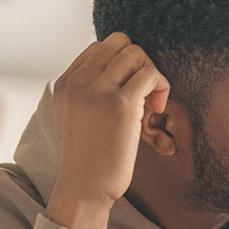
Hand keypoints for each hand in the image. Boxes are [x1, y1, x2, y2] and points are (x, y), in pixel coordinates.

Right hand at [47, 32, 169, 228]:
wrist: (85, 186)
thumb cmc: (89, 159)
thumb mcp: (77, 118)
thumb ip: (89, 94)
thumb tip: (118, 78)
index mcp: (66, 81)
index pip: (100, 47)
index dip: (123, 65)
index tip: (130, 91)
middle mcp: (80, 80)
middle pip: (121, 43)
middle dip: (140, 64)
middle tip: (145, 94)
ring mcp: (99, 89)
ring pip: (137, 54)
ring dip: (152, 75)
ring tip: (152, 105)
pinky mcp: (122, 103)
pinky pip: (151, 74)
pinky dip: (161, 87)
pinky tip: (156, 111)